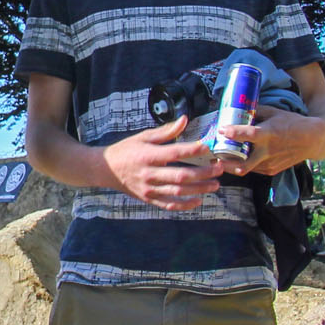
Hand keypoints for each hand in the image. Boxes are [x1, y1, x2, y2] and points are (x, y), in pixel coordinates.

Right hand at [103, 117, 224, 209]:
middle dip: (203, 173)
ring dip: (199, 189)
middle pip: (181, 176)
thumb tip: (185, 120)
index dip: (193, 150)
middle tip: (219, 169)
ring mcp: (149, 189)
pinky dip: (185, 205)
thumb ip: (166, 131)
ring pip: (178, 192)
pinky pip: (169, 205)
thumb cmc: (126, 150)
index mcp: (148, 156)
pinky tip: (198, 200)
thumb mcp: (143, 137)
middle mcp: (149, 174)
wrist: (104, 169)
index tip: (208, 147)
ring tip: (215, 184)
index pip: (175, 153)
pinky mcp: (148, 199)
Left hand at [215, 105, 324, 176]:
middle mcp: (269, 151)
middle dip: (224, 163)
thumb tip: (236, 109)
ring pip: (244, 169)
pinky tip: (235, 159)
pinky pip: (253, 170)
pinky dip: (243, 165)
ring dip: (230, 165)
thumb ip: (256, 112)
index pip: (249, 135)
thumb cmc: (292, 123)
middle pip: (242, 164)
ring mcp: (270, 163)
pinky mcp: (271, 170)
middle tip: (212, 155)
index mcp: (269, 134)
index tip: (221, 130)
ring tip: (218, 158)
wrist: (313, 140)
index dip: (234, 133)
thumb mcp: (275, 113)